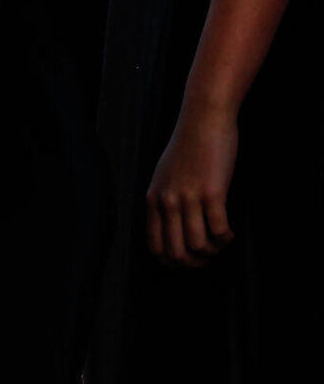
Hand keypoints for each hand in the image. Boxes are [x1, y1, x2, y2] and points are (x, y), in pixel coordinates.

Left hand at [146, 104, 237, 266]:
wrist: (202, 120)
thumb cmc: (187, 147)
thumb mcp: (163, 176)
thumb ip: (163, 200)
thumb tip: (171, 228)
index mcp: (152, 200)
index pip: (155, 246)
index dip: (173, 261)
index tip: (189, 259)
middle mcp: (167, 202)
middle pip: (176, 253)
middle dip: (195, 264)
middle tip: (209, 258)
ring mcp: (188, 198)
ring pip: (198, 246)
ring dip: (214, 252)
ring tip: (221, 243)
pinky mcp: (212, 193)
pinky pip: (218, 231)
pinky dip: (226, 238)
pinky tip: (230, 233)